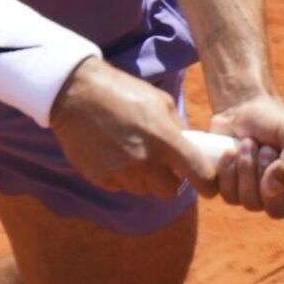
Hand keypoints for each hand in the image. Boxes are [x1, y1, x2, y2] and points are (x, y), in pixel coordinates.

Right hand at [50, 59, 219, 200]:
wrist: (75, 94)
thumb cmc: (121, 92)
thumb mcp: (159, 101)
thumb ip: (177, 128)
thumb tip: (189, 149)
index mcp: (165, 139)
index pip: (199, 174)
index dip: (207, 184)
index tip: (207, 185)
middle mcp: (144, 161)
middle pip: (169, 191)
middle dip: (168, 180)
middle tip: (160, 165)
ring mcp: (121, 172)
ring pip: (143, 190)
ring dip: (143, 178)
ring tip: (131, 153)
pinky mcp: (100, 178)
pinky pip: (119, 186)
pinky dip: (120, 176)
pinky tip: (112, 154)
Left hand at [202, 90, 283, 223]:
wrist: (241, 110)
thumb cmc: (275, 122)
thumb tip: (273, 190)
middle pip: (276, 211)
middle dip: (267, 175)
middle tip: (266, 149)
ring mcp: (257, 196)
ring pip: (250, 203)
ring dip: (247, 168)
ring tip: (247, 143)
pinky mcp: (232, 191)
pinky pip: (228, 197)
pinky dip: (227, 171)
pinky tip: (229, 152)